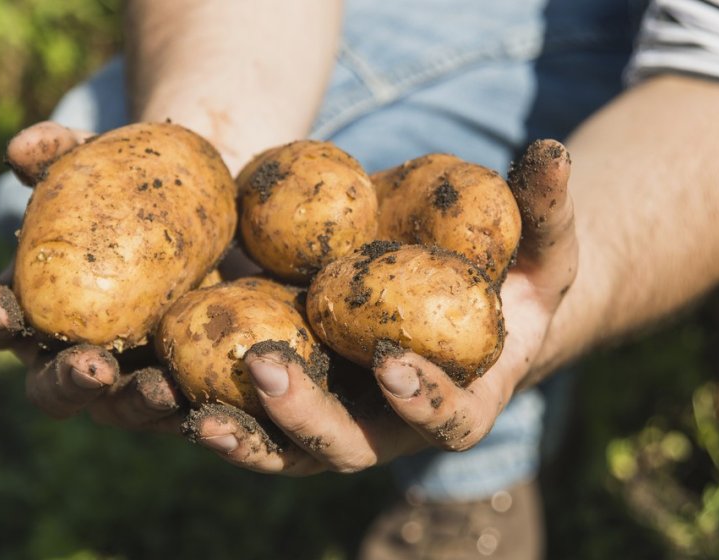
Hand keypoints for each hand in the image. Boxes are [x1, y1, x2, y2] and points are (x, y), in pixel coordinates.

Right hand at [0, 122, 184, 432]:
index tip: (2, 306)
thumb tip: (23, 146)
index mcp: (32, 307)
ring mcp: (122, 381)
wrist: (208, 209)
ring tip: (161, 388)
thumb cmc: (132, 188)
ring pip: (114, 410)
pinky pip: (178, 413)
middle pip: (49, 388)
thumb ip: (62, 153)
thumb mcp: (102, 163)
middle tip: (93, 366)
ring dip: (133, 403)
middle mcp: (67, 354)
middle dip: (67, 381)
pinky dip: (192, 408)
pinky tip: (213, 398)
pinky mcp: (175, 391)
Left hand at [189, 140, 577, 473]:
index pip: (448, 418)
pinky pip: (250, 413)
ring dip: (241, 430)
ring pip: (284, 446)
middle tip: (266, 369)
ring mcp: (339, 416)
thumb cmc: (511, 274)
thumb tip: (553, 149)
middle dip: (307, 416)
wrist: (461, 297)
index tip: (391, 360)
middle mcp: (393, 425)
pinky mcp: (296, 397)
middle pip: (347, 446)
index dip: (423, 399)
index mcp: (462, 400)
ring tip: (192, 405)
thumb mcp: (538, 241)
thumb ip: (545, 207)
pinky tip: (166, 378)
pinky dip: (214, 404)